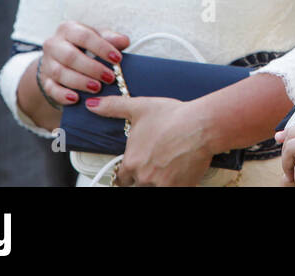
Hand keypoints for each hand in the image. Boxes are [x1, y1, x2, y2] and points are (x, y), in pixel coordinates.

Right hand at [38, 21, 129, 106]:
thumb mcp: (97, 37)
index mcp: (68, 29)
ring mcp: (47, 63)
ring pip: (60, 73)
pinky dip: (63, 95)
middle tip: (110, 77)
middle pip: (70, 56)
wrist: (60, 59)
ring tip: (97, 88)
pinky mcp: (44, 81)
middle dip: (92, 68)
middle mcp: (54, 44)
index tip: (117, 59)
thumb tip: (124, 41)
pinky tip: (76, 99)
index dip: (102, 48)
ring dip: (80, 82)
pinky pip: (51, 89)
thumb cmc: (84, 46)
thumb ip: (110, 38)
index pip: (85, 36)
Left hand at [91, 96, 212, 186]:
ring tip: (170, 166)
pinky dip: (176, 182)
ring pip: (154, 187)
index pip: (121, 178)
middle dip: (146, 175)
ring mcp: (162, 184)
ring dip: (160, 180)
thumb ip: (113, 107)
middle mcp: (144, 177)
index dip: (128, 172)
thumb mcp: (140, 108)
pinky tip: (182, 172)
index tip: (137, 167)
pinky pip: (173, 188)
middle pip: (139, 184)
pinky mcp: (180, 187)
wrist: (201, 125)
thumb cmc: (173, 117)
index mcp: (131, 162)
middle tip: (158, 163)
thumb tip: (92, 105)